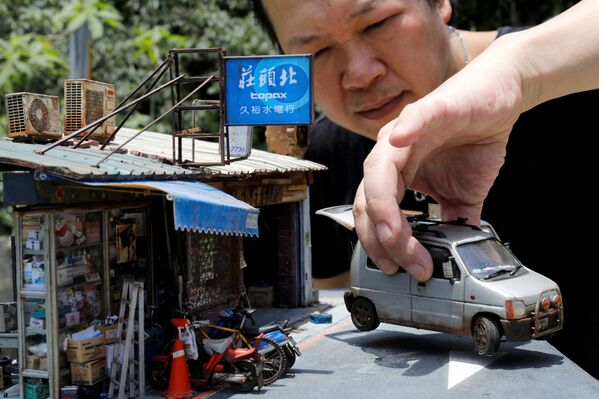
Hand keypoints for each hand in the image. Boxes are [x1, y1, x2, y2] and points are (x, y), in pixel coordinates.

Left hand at [354, 50, 524, 280]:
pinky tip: (401, 139)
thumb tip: (453, 257)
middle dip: (383, 238)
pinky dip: (406, 129)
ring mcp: (407, 131)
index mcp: (395, 177)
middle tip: (405, 263)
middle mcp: (391, 155)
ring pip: (379, 170)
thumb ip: (452, 223)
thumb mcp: (462, 196)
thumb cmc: (473, 143)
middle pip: (368, 200)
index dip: (381, 246)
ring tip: (394, 233)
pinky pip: (414, 118)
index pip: (373, 216)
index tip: (400, 269)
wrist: (497, 102)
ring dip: (384, 205)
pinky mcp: (431, 109)